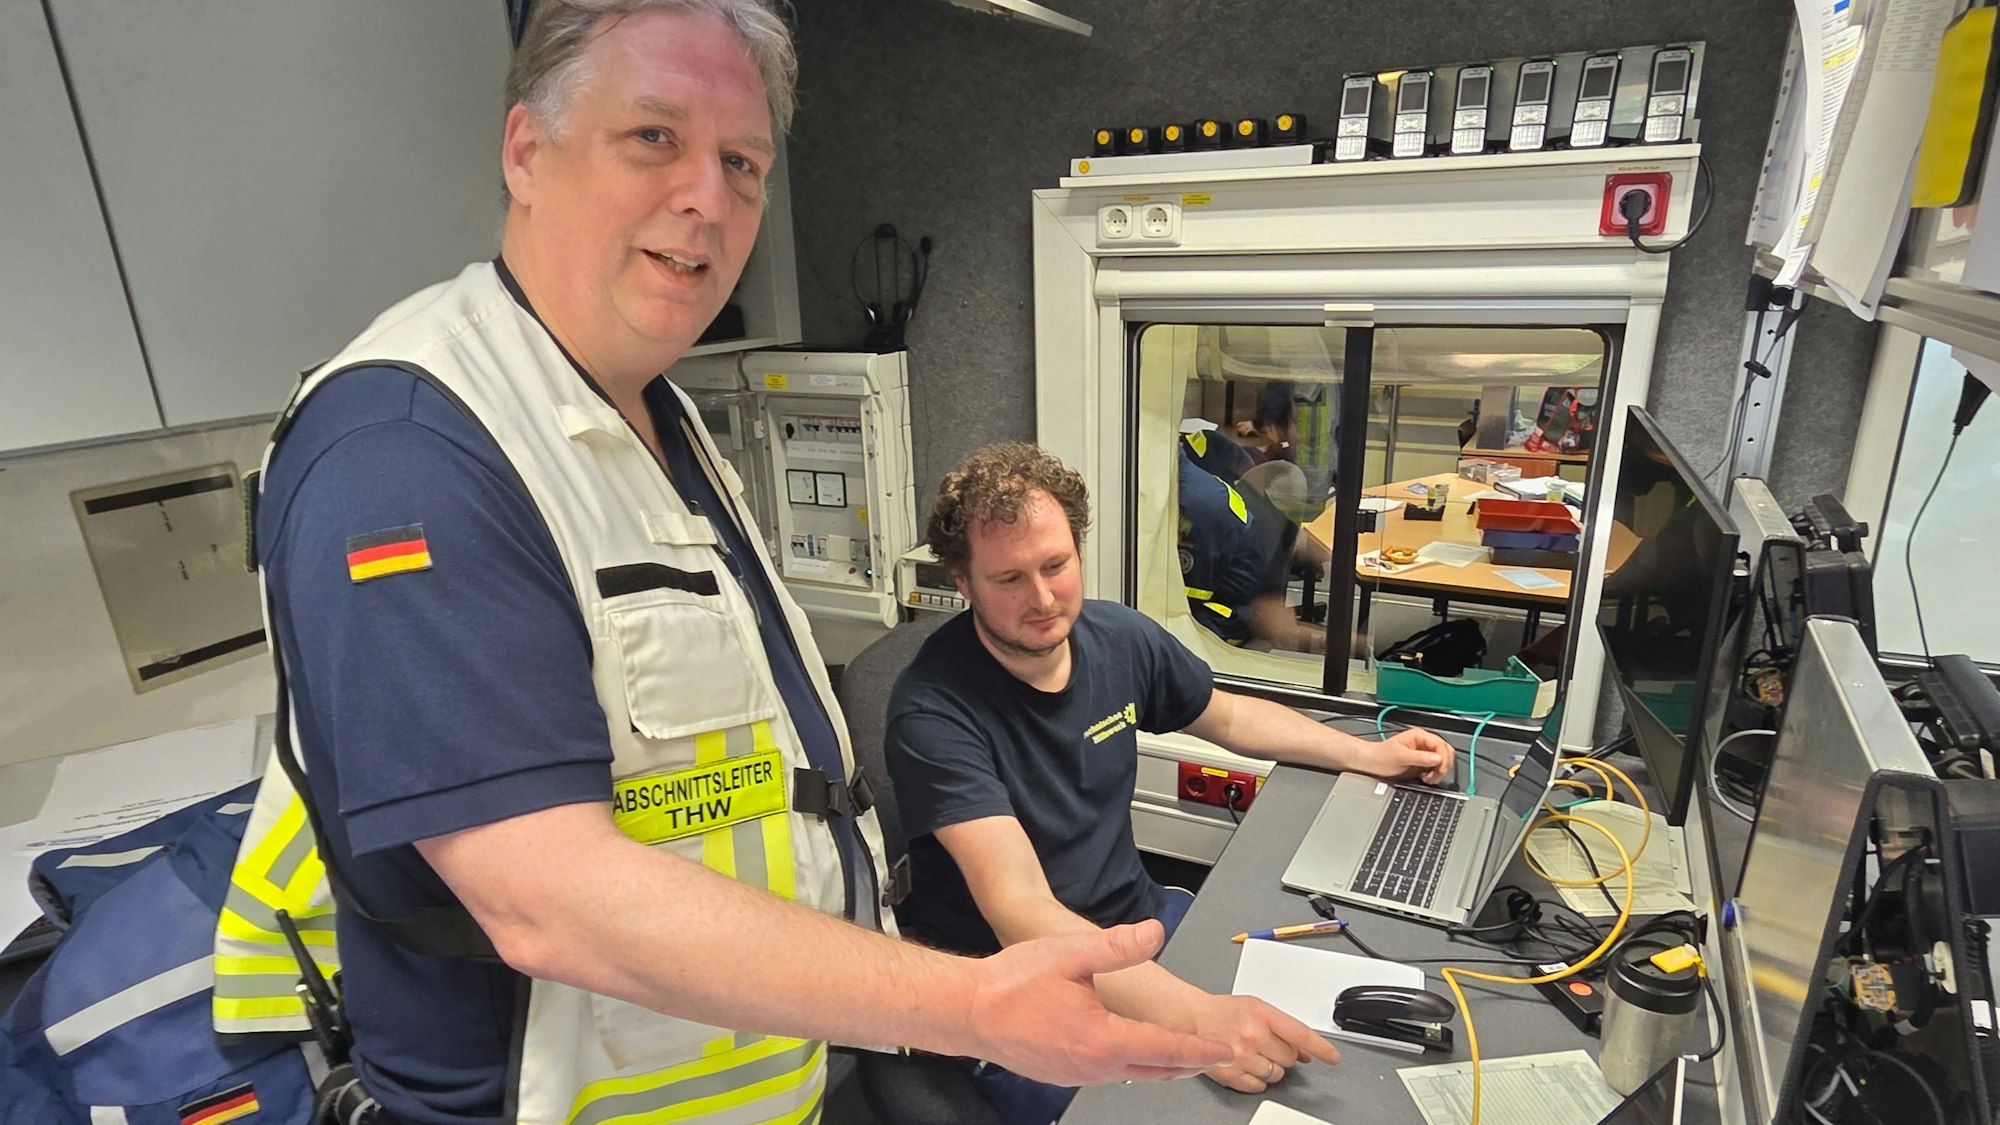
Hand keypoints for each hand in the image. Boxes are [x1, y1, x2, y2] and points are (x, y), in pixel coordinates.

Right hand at [965, 920, 1231, 1085]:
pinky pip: (1106, 1074)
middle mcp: (1093, 1067)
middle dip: (1187, 1063)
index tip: (1223, 1049)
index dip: (1199, 1050)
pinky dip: (1128, 1065)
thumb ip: (1117, 945)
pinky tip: (1126, 1050)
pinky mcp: (1060, 1075)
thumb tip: (1154, 933)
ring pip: (1130, 1075)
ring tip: (1177, 1052)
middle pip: (1154, 1071)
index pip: (1166, 1049)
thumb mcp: (1070, 954)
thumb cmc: (1011, 985)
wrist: (966, 1010)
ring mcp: (1076, 1076)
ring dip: (1157, 1065)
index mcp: (1102, 1040)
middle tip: (1212, 1055)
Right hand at [1184, 993, 1338, 1093]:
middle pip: (1291, 1058)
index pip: (1301, 1034)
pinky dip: (1258, 1079)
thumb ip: (1284, 1027)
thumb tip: (1307, 1052)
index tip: (1332, 1057)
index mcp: (1261, 1014)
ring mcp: (1242, 1057)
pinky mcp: (1232, 1075)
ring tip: (1255, 1054)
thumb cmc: (1223, 1012)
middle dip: (1285, 1054)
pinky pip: (1260, 1086)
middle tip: (1269, 1045)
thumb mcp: (1257, 1008)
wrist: (1191, 1020)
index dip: (1321, 1048)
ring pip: (1277, 1074)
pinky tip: (1249, 1065)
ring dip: (1272, 1067)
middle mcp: (1253, 1036)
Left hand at [1357, 728, 1454, 784]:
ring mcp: (1423, 754)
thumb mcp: (1401, 757)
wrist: (1370, 764)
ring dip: (1440, 771)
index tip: (1440, 769)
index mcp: (1419, 736)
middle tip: (1435, 775)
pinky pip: (1436, 769)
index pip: (1441, 744)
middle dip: (1444, 765)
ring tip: (1429, 778)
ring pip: (1442, 761)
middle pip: (1445, 752)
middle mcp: (1423, 743)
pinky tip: (1426, 779)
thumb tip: (1438, 759)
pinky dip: (1435, 775)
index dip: (1443, 757)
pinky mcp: (1422, 764)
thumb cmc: (1381, 756)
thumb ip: (1420, 758)